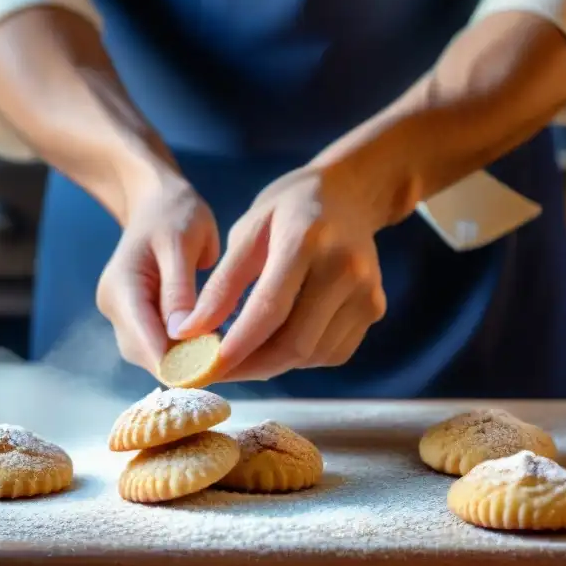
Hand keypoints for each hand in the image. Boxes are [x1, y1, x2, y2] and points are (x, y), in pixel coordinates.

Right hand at [96, 174, 219, 374]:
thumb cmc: (173, 213)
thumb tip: (181, 337)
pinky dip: (183, 349)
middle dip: (184, 365)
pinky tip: (210, 345)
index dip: (177, 363)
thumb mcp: (181, 243)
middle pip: (147, 354)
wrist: (156, 201)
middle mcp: (115, 307)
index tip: (215, 370)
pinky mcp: (136, 317)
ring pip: (152, 354)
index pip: (144, 341)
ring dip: (185, 360)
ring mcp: (123, 314)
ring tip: (223, 356)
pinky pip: (158, 344)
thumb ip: (179, 290)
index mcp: (121, 289)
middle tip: (228, 364)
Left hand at [176, 165, 387, 380]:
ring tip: (243, 353)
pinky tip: (278, 341)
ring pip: (313, 356)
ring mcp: (366, 292)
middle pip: (296, 344)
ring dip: (273, 365)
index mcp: (306, 240)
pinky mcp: (374, 309)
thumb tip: (191, 331)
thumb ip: (222, 285)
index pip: (270, 309)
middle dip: (251, 367)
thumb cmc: (288, 209)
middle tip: (216, 371)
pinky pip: (332, 353)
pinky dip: (299, 358)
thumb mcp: (247, 233)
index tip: (205, 368)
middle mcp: (345, 269)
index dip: (237, 346)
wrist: (349, 194)